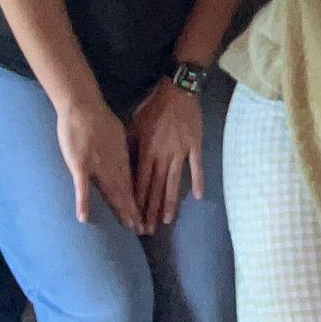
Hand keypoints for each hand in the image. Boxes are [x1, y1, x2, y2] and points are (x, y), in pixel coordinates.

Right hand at [56, 97, 142, 233]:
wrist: (82, 104)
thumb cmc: (97, 118)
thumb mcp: (117, 134)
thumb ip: (120, 150)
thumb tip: (125, 162)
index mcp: (120, 157)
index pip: (131, 184)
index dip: (138, 202)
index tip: (145, 217)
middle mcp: (112, 164)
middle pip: (124, 192)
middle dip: (134, 212)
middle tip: (143, 231)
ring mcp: (97, 165)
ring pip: (111, 191)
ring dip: (120, 210)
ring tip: (129, 227)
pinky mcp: (79, 164)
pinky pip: (81, 186)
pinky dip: (83, 201)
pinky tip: (83, 218)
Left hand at [126, 80, 202, 233]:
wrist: (178, 90)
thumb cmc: (154, 107)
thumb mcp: (135, 124)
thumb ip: (130, 145)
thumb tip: (122, 165)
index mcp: (147, 151)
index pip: (140, 183)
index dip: (136, 202)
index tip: (133, 219)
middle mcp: (163, 155)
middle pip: (156, 188)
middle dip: (150, 210)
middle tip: (148, 231)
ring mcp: (181, 152)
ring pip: (173, 182)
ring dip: (169, 202)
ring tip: (166, 221)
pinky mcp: (195, 146)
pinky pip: (196, 166)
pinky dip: (197, 181)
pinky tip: (198, 197)